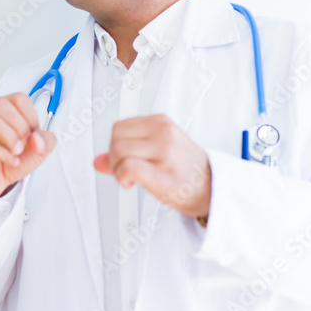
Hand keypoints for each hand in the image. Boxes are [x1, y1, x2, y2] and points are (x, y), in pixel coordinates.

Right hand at [0, 93, 57, 201]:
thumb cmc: (12, 160)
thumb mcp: (39, 149)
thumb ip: (47, 140)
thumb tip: (36, 138)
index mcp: (3, 110)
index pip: (18, 98)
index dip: (31, 116)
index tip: (33, 133)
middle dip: (20, 126)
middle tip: (24, 143)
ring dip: (8, 136)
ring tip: (17, 151)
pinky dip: (4, 153)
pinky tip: (12, 160)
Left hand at [93, 114, 210, 218]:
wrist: (212, 188)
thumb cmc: (186, 169)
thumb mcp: (159, 150)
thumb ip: (129, 151)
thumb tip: (98, 161)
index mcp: (161, 122)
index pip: (119, 127)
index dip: (114, 146)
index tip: (125, 159)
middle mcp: (164, 133)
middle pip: (116, 139)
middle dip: (114, 158)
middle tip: (126, 172)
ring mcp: (165, 152)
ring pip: (119, 152)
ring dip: (117, 170)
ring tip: (130, 178)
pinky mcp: (163, 174)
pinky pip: (129, 167)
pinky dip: (122, 176)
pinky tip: (130, 183)